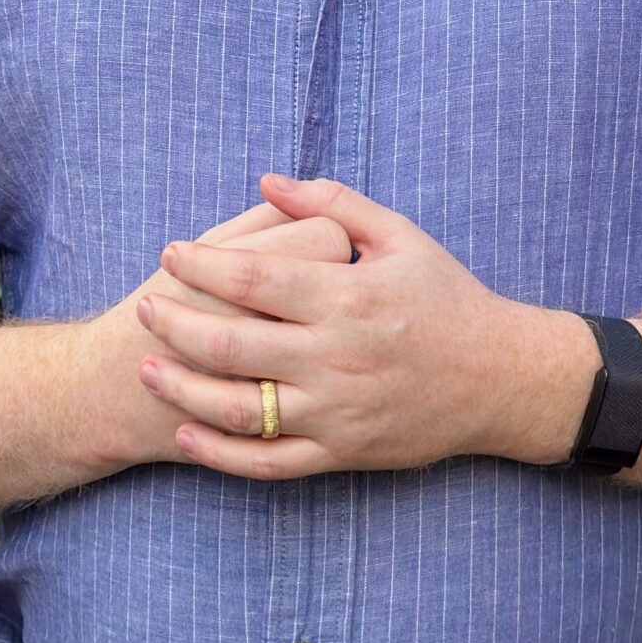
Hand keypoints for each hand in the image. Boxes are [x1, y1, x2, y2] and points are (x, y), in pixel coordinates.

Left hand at [134, 173, 596, 479]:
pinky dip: (220, 453)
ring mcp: (336, 411)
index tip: (170, 252)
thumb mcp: (399, 234)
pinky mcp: (341, 453)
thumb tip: (268, 181)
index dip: (205, 265)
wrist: (499, 380)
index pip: (257, 277)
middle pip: (236, 342)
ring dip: (185, 388)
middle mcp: (336, 357)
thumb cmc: (446, 296)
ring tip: (147, 366)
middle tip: (142, 307)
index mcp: (348, 296)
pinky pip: (269, 462)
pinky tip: (186, 434)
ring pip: (242, 408)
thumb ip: (333, 203)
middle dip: (178, 322)